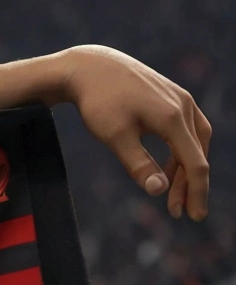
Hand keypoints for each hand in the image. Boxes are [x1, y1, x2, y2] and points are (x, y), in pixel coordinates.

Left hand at [57, 45, 210, 220]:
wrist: (88, 67)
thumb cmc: (98, 102)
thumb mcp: (114, 136)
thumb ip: (138, 164)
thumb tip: (159, 190)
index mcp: (172, 118)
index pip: (195, 163)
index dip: (196, 193)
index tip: (193, 217)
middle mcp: (182, 105)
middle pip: (197, 153)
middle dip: (189, 184)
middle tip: (177, 211)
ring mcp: (179, 97)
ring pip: (193, 140)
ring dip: (185, 167)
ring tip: (170, 190)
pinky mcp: (170, 94)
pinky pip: (185, 128)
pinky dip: (180, 149)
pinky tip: (167, 164)